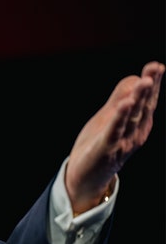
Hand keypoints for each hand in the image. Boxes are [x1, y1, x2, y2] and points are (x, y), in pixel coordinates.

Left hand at [65, 61, 163, 214]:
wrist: (86, 176)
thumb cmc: (100, 144)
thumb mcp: (111, 117)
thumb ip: (121, 99)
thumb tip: (136, 77)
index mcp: (138, 124)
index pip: (147, 101)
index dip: (153, 83)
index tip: (157, 66)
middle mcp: (134, 133)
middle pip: (143, 107)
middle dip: (149, 88)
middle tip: (155, 69)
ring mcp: (122, 142)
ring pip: (132, 118)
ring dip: (138, 99)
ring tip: (144, 82)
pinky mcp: (106, 149)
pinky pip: (114, 132)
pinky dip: (119, 118)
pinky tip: (124, 105)